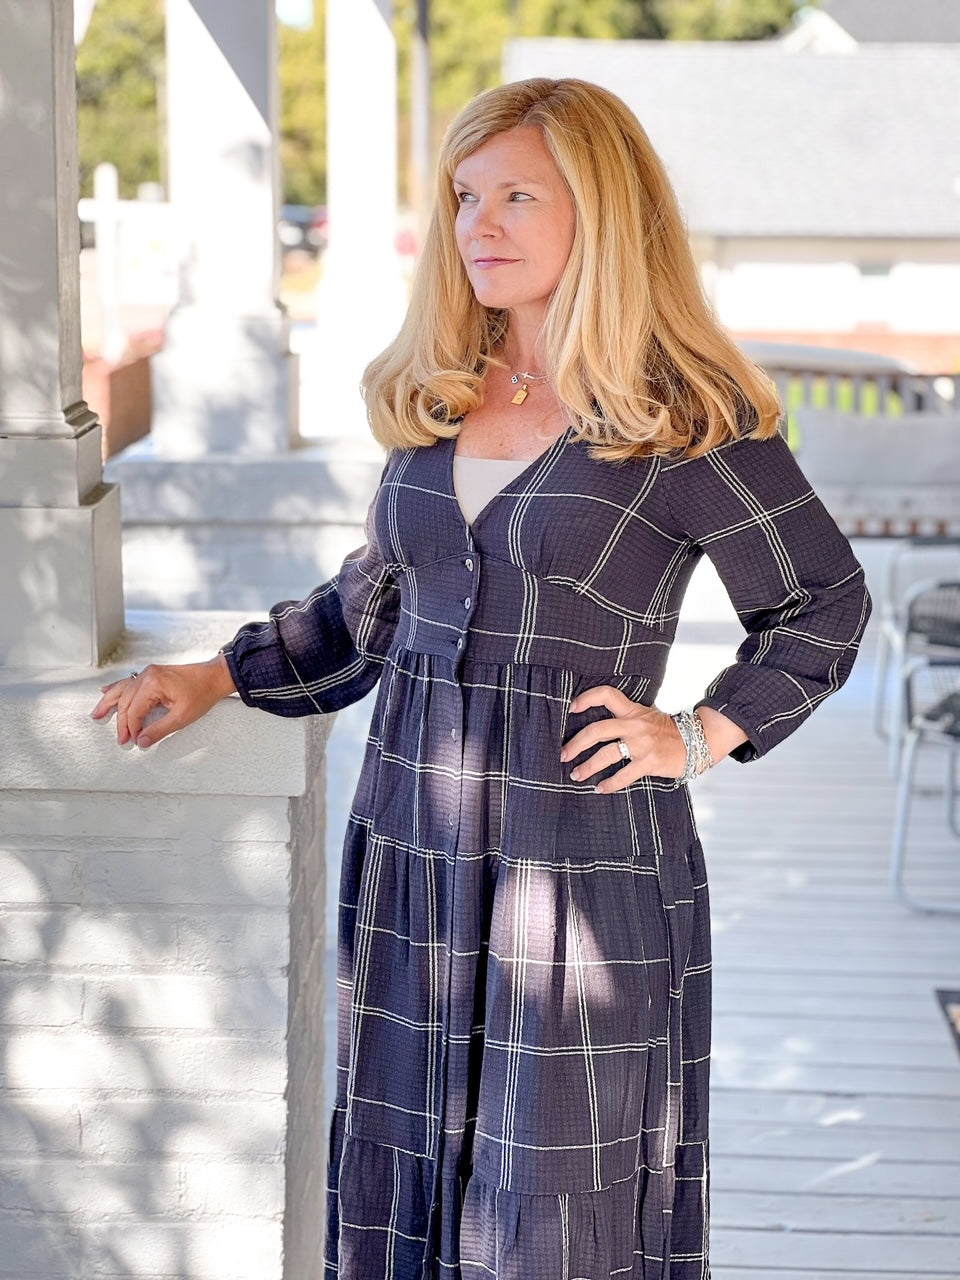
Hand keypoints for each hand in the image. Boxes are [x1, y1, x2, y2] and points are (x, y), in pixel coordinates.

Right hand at [90, 654, 236, 750]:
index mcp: (153, 683)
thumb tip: (142, 740)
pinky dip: (117, 688)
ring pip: (122, 689)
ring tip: (97, 714)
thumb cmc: (203, 692)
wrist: (215, 677)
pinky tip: (106, 691)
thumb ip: (159, 730)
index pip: (134, 711)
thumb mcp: (182, 716)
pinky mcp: (152, 674)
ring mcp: (149, 673)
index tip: (132, 741)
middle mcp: (147, 675)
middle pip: (126, 701)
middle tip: (121, 738)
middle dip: (122, 722)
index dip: (131, 728)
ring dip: (109, 703)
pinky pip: (129, 682)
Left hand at [559, 685, 686, 792]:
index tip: (571, 708)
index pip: (607, 695)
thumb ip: (626, 717)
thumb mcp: (647, 716)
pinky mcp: (650, 762)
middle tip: (563, 754)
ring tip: (576, 775)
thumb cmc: (668, 731)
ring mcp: (642, 744)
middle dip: (576, 744)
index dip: (587, 698)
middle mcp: (635, 725)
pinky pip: (624, 775)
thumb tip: (599, 727)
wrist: (698, 741)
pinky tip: (600, 789)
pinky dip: (610, 784)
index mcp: (633, 710)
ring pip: (606, 754)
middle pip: (597, 730)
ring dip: (587, 767)